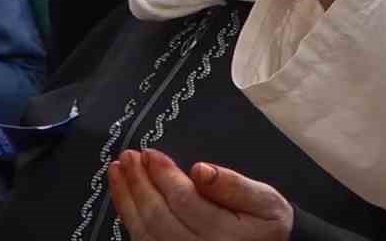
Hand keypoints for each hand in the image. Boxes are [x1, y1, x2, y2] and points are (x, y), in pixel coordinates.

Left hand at [109, 149, 293, 240]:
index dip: (164, 176)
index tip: (150, 153)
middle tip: (128, 156)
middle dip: (140, 184)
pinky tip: (124, 197)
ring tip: (117, 171)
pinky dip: (128, 218)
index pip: (185, 202)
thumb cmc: (267, 223)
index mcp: (225, 235)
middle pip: (160, 218)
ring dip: (126, 200)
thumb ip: (234, 186)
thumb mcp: (265, 200)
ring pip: (145, 233)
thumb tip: (201, 170)